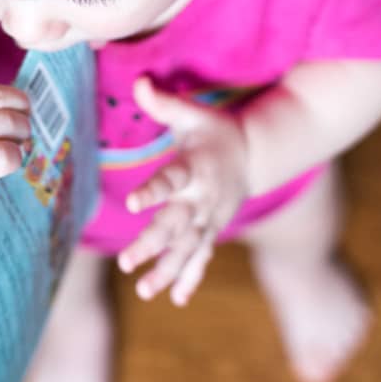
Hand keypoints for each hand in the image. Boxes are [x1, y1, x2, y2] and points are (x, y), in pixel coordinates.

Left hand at [117, 77, 248, 305]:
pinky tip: (176, 299)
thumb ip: (164, 103)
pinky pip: (202, 258)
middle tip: (126, 262)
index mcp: (195, 168)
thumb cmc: (214, 131)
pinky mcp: (213, 230)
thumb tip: (139, 82)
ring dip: (167, 271)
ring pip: (188, 249)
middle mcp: (203, 198)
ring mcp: (210, 218)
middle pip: (176, 225)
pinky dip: (191, 278)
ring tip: (144, 291)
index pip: (171, 180)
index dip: (153, 190)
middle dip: (153, 245)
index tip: (133, 203)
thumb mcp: (192, 114)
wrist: (254, 155)